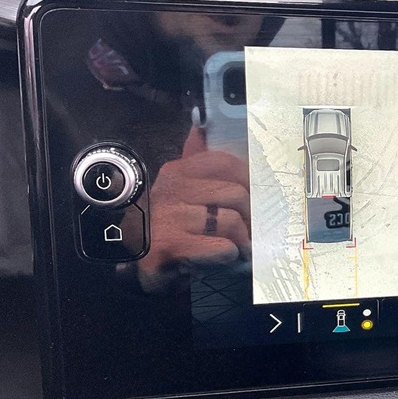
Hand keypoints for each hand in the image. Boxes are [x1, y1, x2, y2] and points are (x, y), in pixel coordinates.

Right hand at [136, 127, 250, 291]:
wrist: (141, 269)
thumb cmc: (170, 230)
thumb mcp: (181, 194)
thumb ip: (194, 163)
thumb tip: (198, 129)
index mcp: (177, 173)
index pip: (226, 163)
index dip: (250, 180)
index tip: (256, 199)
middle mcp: (171, 190)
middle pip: (236, 193)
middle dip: (250, 216)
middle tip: (250, 231)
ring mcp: (168, 217)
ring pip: (231, 221)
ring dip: (242, 239)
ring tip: (238, 247)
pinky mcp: (169, 244)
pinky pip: (222, 245)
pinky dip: (229, 255)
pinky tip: (223, 258)